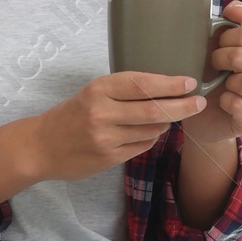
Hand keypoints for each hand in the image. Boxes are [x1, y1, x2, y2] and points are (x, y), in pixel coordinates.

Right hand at [0, 71, 207, 204]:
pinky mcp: (109, 158)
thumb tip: (164, 88)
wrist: (41, 147)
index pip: (142, 84)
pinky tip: (150, 132)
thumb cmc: (70, 116)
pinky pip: (142, 145)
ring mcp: (106, 138)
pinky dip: (152, 137)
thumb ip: (122, 91)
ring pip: (151, 129)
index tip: (190, 82)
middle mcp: (102, 112)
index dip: (170, 83)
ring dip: (166, 123)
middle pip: (154, 109)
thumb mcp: (92, 93)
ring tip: (171, 116)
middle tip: (199, 102)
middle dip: (182, 106)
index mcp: (99, 89)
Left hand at [181, 2, 241, 150]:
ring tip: (219, 85)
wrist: (204, 117)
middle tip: (212, 65)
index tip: (217, 46)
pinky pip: (239, 105)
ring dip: (225, 81)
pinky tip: (223, 102)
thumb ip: (232, 24)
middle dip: (220, 58)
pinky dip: (224, 102)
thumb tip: (236, 10)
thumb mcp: (220, 47)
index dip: (225, 38)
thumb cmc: (213, 78)